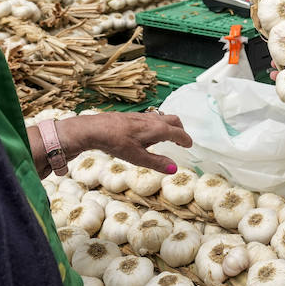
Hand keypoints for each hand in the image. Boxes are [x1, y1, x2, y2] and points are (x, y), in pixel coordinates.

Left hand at [61, 111, 192, 171]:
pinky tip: (147, 134)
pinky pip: (152, 118)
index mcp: (158, 129)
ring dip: (169, 126)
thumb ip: (157, 163)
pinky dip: (157, 125)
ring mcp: (142, 116)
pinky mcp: (133, 116)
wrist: (95, 128)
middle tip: (181, 140)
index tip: (189, 145)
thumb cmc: (116, 143)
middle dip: (180, 129)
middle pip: (174, 120)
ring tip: (165, 138)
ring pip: (162, 117)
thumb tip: (175, 169)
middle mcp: (153, 120)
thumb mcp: (138, 158)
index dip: (186, 139)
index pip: (179, 133)